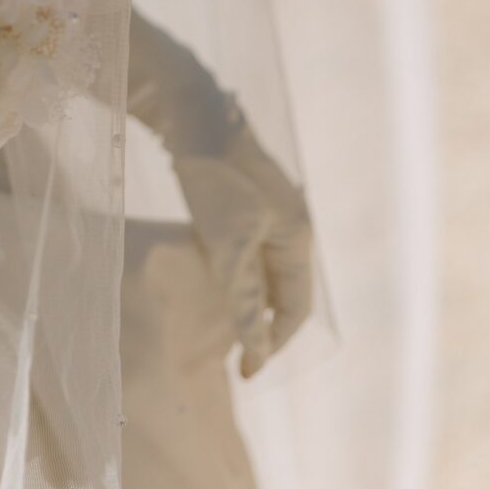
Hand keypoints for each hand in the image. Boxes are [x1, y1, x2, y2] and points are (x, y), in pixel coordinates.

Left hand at [170, 108, 312, 378]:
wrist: (190, 115)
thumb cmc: (214, 179)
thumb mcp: (228, 245)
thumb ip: (243, 297)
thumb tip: (257, 349)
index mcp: (298, 235)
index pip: (297, 308)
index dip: (274, 345)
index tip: (246, 372)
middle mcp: (292, 224)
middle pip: (285, 292)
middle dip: (263, 327)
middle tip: (235, 359)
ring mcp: (269, 211)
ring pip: (265, 273)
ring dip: (248, 304)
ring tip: (222, 331)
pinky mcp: (244, 202)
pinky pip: (249, 253)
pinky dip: (236, 278)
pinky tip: (213, 286)